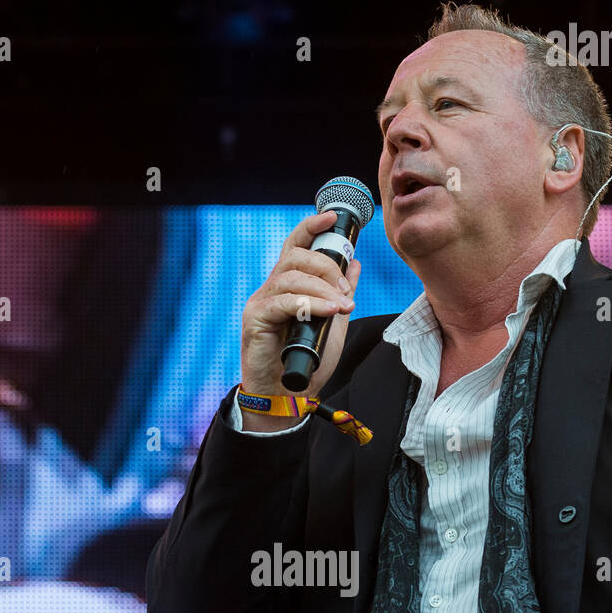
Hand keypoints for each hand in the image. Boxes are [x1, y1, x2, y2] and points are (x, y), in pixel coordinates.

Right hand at [240, 209, 360, 421]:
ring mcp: (260, 303)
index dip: (311, 227)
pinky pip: (283, 302)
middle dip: (327, 267)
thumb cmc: (306, 362)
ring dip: (322, 289)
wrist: (286, 396)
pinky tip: (329, 313)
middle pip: (295, 256)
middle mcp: (271, 289)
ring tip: (342, 307)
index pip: (294, 245)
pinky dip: (310, 304)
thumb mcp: (332, 323)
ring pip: (291, 277)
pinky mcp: (255, 320)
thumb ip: (340, 293)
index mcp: (287, 286)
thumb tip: (356, 262)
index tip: (332, 216)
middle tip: (347, 291)